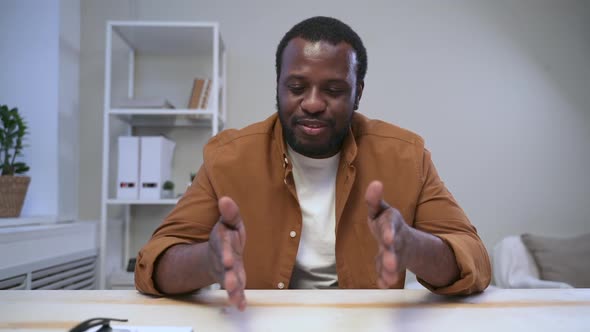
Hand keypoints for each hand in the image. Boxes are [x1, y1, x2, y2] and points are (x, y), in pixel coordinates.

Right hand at [207, 196, 246, 310]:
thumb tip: (225, 198)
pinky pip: (235, 291)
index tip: (228, 259)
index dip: (226, 252)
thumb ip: (230, 213)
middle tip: (229, 280)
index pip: (224, 245)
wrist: (216, 254)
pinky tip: (241, 306)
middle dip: (227, 273)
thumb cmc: (227, 236)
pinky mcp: (233, 281)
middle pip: (225, 266)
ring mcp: (226, 272)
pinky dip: (238, 299)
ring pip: (228, 280)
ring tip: (235, 295)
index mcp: (222, 242)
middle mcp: (223, 258)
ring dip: (232, 288)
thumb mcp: (230, 222)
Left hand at [365, 180, 409, 288]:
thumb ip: (374, 199)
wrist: (406, 241)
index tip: (388, 238)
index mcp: (391, 223)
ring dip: (391, 270)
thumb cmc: (386, 222)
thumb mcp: (380, 209)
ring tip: (390, 278)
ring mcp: (395, 253)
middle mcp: (396, 239)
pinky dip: (385, 279)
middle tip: (391, 264)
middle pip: (393, 248)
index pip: (389, 226)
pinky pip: (387, 274)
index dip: (389, 232)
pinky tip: (382, 284)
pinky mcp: (390, 266)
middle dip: (391, 255)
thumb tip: (375, 182)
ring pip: (393, 262)